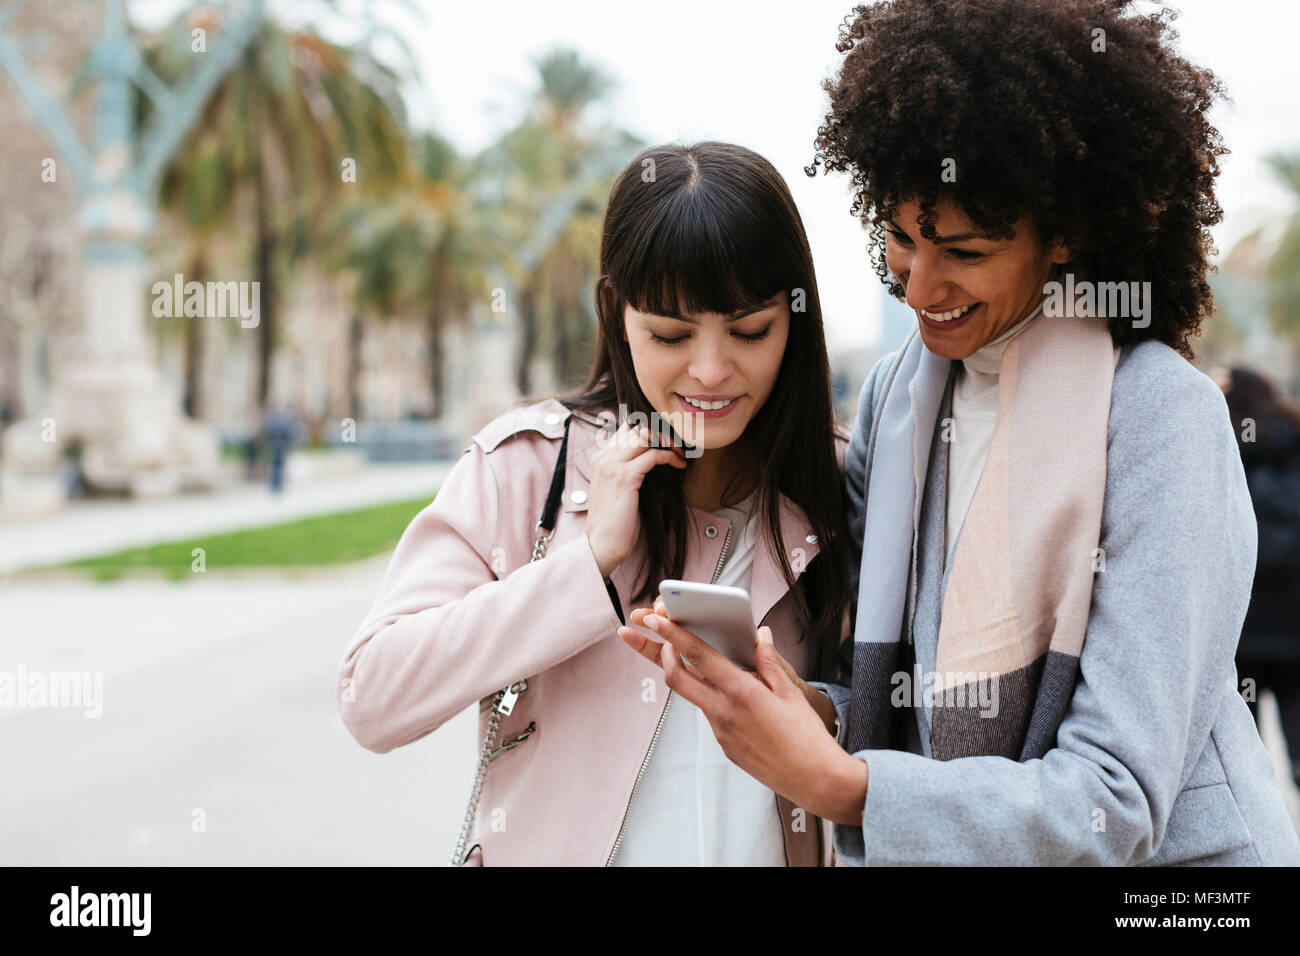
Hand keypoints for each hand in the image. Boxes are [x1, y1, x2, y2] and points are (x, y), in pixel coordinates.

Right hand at [584, 423, 686, 576]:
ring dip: (667, 442)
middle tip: (677, 448)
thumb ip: (630, 470)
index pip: (627, 429)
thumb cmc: (614, 521)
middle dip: (661, 434)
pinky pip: (654, 455)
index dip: (650, 433)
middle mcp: (603, 458)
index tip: (667, 443)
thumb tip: (656, 458)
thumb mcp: (619, 489)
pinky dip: (670, 457)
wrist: (602, 543)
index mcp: (600, 459)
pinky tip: (678, 465)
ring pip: (645, 436)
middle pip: (637, 428)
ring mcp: (612, 466)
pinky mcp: (625, 477)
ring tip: (679, 454)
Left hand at [621, 598, 837, 734]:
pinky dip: (713, 699)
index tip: (654, 618)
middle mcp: (723, 711)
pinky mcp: (725, 747)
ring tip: (694, 660)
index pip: (698, 655)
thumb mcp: (790, 692)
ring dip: (688, 675)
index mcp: (741, 691)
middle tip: (650, 635)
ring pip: (694, 696)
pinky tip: (731, 696)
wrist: (814, 779)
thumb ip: (768, 662)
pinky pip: (711, 715)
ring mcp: (721, 732)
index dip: (672, 634)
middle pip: (677, 678)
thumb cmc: (807, 735)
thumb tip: (759, 636)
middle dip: (658, 653)